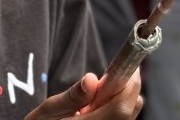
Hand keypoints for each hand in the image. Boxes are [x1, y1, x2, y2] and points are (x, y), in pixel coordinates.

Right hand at [23, 71, 141, 119]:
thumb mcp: (49, 110)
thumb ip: (72, 96)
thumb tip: (91, 79)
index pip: (121, 108)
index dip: (128, 84)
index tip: (126, 65)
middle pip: (130, 109)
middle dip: (127, 87)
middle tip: (111, 75)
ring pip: (129, 114)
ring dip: (122, 97)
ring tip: (98, 94)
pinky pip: (123, 119)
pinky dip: (117, 106)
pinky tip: (98, 104)